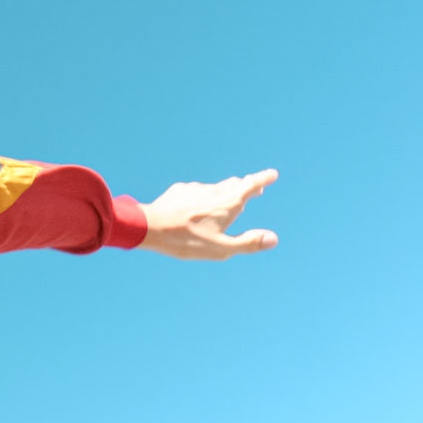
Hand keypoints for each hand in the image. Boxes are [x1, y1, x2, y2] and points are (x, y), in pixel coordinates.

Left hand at [138, 169, 279, 260]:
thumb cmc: (186, 241)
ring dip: (225, 190)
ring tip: (228, 195)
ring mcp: (195, 189)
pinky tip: (197, 202)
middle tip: (255, 187)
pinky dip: (203, 195)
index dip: (263, 179)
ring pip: (215, 187)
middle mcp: (213, 192)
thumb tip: (273, 239)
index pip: (250, 186)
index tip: (273, 173)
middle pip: (234, 184)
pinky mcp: (179, 191)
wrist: (148, 226)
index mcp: (227, 204)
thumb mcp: (221, 249)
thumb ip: (248, 243)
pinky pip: (196, 191)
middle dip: (246, 186)